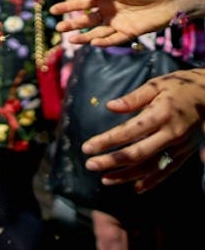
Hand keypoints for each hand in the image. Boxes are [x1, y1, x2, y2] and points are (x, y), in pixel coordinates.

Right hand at [50, 0, 179, 45]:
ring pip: (97, 32)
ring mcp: (118, 23)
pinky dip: (104, 42)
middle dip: (72, 24)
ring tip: (71, 40)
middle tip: (58, 28)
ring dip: (84, 36)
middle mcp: (109, 12)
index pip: (81, 4)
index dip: (67, 7)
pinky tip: (92, 43)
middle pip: (86, 20)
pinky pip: (114, 39)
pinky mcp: (129, 33)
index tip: (53, 10)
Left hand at [82, 68, 204, 192]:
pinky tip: (136, 188)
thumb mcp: (155, 85)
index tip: (86, 147)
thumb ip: (133, 98)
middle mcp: (171, 133)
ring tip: (105, 179)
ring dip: (128, 175)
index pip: (128, 131)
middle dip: (112, 161)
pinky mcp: (186, 153)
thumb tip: (110, 106)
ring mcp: (180, 146)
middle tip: (90, 165)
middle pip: (138, 153)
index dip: (106, 141)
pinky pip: (168, 170)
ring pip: (151, 166)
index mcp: (160, 114)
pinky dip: (152, 181)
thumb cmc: (178, 87)